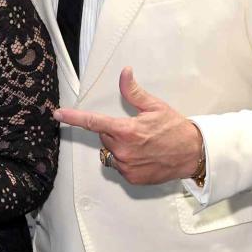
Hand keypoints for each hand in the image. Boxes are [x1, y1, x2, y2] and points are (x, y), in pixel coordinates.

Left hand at [53, 67, 203, 184]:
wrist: (193, 154)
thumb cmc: (175, 129)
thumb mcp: (155, 106)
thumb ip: (134, 92)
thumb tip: (124, 72)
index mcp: (126, 130)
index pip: (93, 122)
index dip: (73, 118)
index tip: (58, 115)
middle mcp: (123, 150)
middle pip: (104, 137)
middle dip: (114, 132)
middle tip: (136, 130)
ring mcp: (126, 166)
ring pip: (110, 153)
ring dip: (119, 148)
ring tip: (141, 145)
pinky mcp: (131, 178)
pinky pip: (119, 166)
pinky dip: (127, 161)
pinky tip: (143, 157)